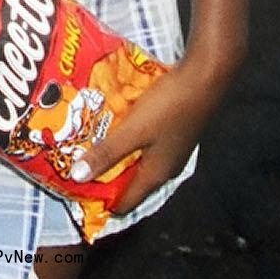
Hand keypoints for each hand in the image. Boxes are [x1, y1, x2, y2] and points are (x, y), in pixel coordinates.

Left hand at [87, 55, 235, 215]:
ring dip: (114, 154)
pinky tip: (113, 125)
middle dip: (103, 174)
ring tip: (88, 144)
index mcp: (156, 175)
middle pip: (130, 181)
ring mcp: (171, 148)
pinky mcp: (172, 130)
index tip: (75, 190)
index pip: (125, 202)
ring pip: (136, 159)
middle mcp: (165, 167)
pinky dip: (126, 138)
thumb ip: (107, 153)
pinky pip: (143, 142)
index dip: (101, 201)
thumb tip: (77, 178)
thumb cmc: (170, 106)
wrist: (204, 76)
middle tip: (75, 163)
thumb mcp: (133, 130)